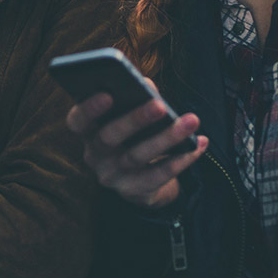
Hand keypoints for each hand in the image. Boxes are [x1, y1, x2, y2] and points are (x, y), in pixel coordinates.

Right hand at [65, 79, 208, 208]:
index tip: (107, 93)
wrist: (140, 178)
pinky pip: (159, 175)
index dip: (89, 108)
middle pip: (110, 137)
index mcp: (88, 131)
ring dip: (167, 137)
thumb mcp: (129, 114)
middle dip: (136, 120)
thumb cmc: (133, 134)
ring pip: (138, 156)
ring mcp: (112, 176)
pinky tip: (200, 143)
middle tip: (161, 105)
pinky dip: (182, 159)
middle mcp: (94, 155)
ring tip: (192, 120)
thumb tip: (147, 86)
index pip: (78, 121)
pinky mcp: (134, 192)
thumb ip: (134, 97)